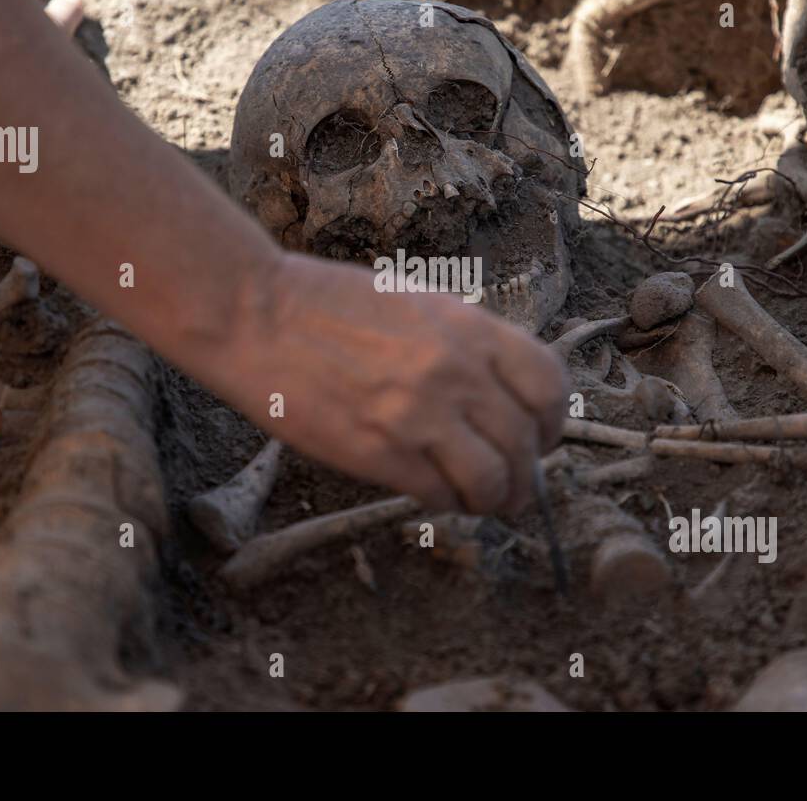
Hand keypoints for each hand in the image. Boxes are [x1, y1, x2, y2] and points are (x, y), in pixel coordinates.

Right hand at [221, 252, 569, 514]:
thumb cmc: (327, 303)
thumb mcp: (416, 303)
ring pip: (492, 481)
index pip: (549, 387)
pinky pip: (438, 495)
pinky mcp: (378, 452)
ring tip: (483, 503)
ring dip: (494, 500)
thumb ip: (463, 344)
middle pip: (525, 444)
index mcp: (469, 328)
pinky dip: (446, 504)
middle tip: (514, 487)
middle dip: (526, 475)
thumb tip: (498, 395)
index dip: (552, 423)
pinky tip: (435, 495)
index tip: (540, 438)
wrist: (254, 313)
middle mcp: (455, 372)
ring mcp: (418, 414)